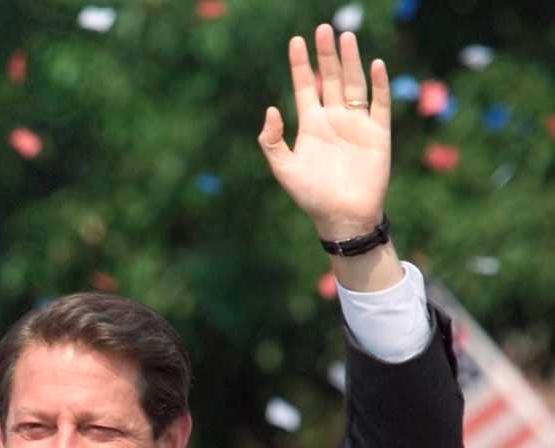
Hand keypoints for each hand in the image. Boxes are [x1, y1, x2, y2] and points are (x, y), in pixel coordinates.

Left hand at [258, 26, 389, 240]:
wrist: (342, 215)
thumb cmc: (310, 195)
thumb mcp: (283, 168)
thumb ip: (272, 140)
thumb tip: (271, 107)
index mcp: (310, 125)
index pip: (304, 86)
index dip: (300, 65)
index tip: (295, 41)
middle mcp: (333, 119)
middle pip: (330, 79)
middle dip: (326, 55)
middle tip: (323, 28)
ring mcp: (356, 123)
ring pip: (353, 84)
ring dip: (350, 61)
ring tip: (345, 37)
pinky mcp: (377, 133)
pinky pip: (379, 103)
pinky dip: (378, 85)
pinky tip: (375, 65)